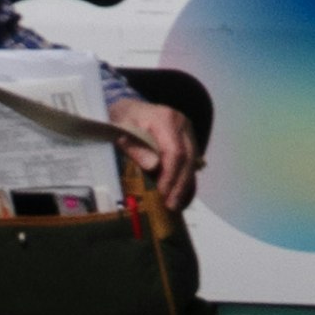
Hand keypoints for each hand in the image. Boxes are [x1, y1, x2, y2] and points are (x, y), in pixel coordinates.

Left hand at [115, 97, 200, 213]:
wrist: (130, 108)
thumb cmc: (123, 120)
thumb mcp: (121, 130)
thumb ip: (135, 147)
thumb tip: (153, 167)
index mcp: (166, 119)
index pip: (175, 152)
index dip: (170, 176)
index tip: (162, 195)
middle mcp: (182, 124)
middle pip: (188, 158)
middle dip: (181, 185)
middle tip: (172, 206)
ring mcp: (187, 132)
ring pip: (193, 162)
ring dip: (185, 186)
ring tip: (176, 206)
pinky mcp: (188, 140)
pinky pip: (191, 162)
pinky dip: (186, 180)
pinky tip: (180, 196)